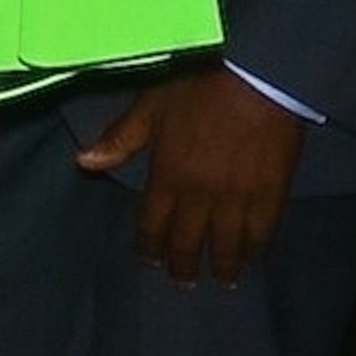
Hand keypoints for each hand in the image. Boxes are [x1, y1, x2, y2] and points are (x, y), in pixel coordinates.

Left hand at [75, 67, 304, 284]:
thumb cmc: (199, 86)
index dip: (150, 247)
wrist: (257, 76)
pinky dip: (255, 249)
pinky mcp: (271, 195)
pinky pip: (261, 234)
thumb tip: (83, 161)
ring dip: (221, 265)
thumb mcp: (151, 105)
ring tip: (220, 277)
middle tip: (183, 280)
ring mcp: (237, 199)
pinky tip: (252, 256)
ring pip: (226, 246)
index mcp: (168, 176)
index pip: (152, 224)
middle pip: (189, 243)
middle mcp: (200, 196)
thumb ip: (120, 138)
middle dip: (183, 265)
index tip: (149, 260)